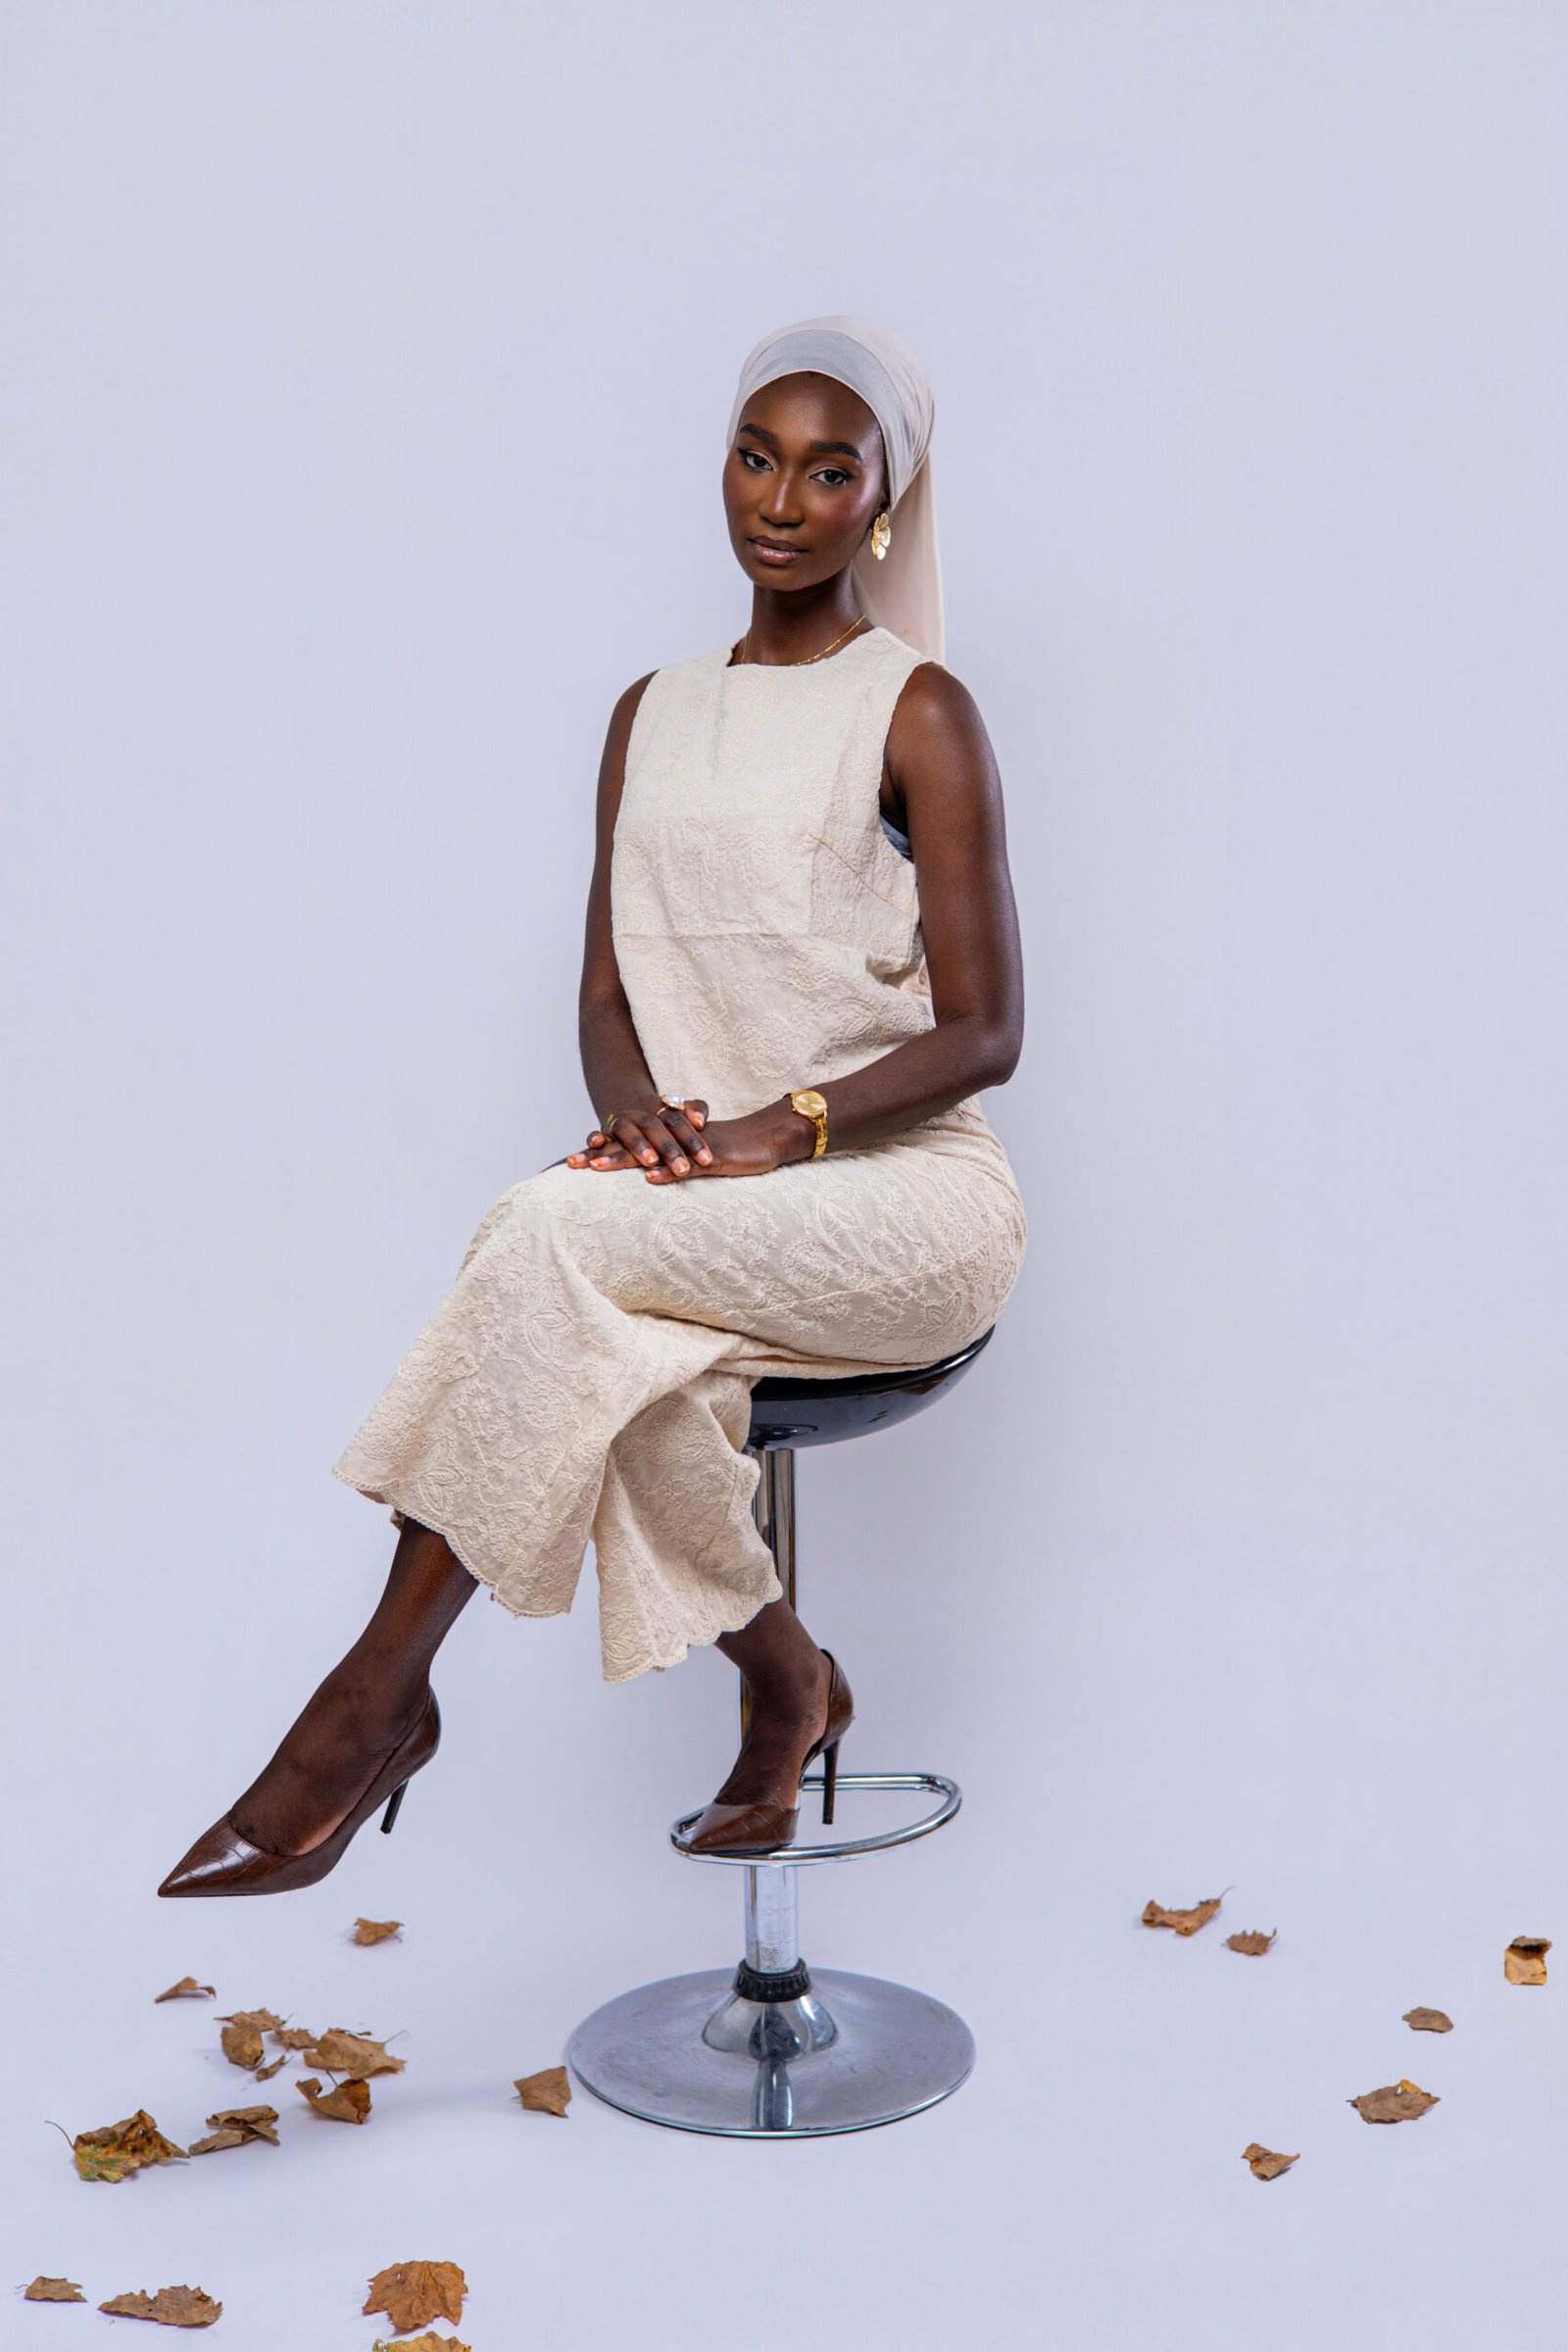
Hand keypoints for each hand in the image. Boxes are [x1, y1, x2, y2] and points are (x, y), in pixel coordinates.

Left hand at [568, 1100, 807, 1182]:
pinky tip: (649, 1179)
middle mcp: (673, 1140)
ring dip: (624, 1160)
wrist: (765, 1139)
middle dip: (600, 1155)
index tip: (573, 1159)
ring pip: (653, 1152)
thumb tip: (646, 1179)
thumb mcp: (694, 1161)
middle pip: (631, 1146)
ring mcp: (691, 1148)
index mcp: (666, 1141)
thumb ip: (671, 1167)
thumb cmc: (728, 1153)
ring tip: (597, 1168)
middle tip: (571, 1163)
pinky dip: (668, 1172)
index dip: (602, 1150)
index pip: (628, 1144)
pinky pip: (687, 1166)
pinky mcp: (712, 1157)